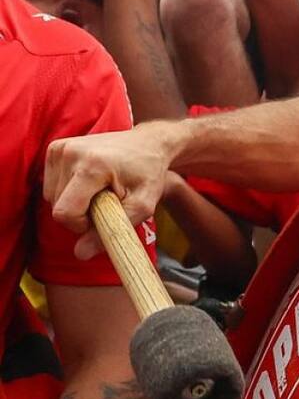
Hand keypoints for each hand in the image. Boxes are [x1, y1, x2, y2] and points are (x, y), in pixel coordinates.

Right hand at [44, 126, 173, 260]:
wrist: (148, 143)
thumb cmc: (148, 174)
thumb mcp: (142, 206)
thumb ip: (113, 231)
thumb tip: (80, 254)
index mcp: (92, 166)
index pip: (65, 213)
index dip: (81, 225)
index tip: (102, 217)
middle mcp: (71, 153)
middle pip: (57, 206)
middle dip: (79, 213)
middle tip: (106, 201)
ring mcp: (61, 147)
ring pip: (51, 197)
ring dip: (73, 202)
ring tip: (99, 190)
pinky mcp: (56, 147)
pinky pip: (50, 184)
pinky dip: (67, 190)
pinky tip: (89, 182)